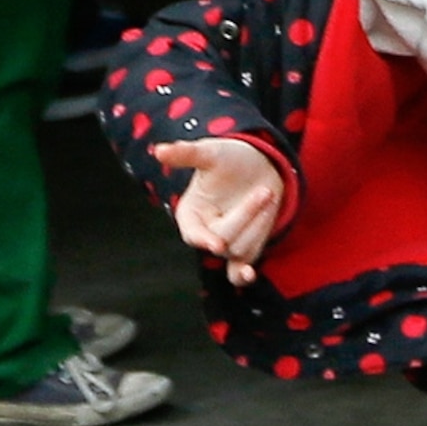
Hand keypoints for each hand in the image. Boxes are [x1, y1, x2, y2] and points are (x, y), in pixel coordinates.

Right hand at [153, 137, 283, 285]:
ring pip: (240, 250)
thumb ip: (187, 154)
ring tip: (267, 194)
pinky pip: (238, 271)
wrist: (259, 166)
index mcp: (189, 213)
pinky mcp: (243, 250)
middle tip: (264, 191)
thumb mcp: (210, 152)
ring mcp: (225, 243)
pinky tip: (249, 274)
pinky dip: (242, 275)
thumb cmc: (230, 158)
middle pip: (222, 241)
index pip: (192, 233)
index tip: (217, 244)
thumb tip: (159, 150)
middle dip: (246, 217)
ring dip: (259, 225)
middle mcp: (204, 232)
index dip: (203, 239)